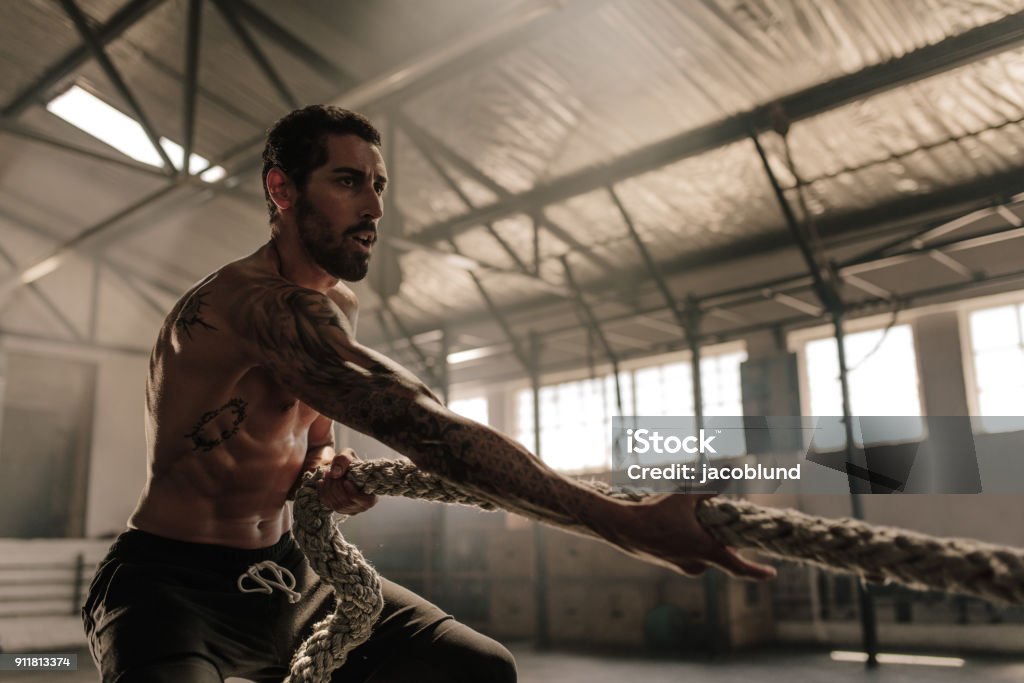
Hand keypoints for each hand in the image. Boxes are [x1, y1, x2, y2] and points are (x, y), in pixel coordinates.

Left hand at [316, 448, 377, 514]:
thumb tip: (336, 474)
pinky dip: (323, 491)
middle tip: (331, 472)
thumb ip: (343, 460)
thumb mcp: (348, 455)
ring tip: (327, 474)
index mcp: (371, 493)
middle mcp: (361, 505)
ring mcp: (349, 509)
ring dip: (329, 487)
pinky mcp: (337, 508)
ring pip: (336, 504)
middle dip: (337, 486)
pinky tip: (322, 481)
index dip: (354, 494)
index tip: (346, 481)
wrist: (341, 468)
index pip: (366, 501)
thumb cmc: (349, 462)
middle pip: (347, 502)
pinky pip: (327, 504)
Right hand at [612, 493, 775, 579]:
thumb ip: (708, 489)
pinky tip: (679, 524)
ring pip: (705, 554)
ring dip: (706, 539)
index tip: (773, 574)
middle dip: (725, 540)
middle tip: (722, 520)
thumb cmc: (654, 513)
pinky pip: (691, 554)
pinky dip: (693, 542)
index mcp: (705, 550)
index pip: (738, 567)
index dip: (758, 572)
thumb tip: (728, 477)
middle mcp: (697, 563)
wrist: (623, 528)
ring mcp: (683, 565)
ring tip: (694, 518)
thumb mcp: (684, 496)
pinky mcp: (672, 563)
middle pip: (722, 554)